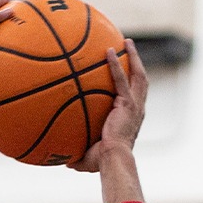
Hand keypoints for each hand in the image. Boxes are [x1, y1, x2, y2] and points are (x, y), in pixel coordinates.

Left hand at [69, 40, 148, 171]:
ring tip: (126, 41)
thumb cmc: (103, 161)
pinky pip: (121, 79)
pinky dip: (115, 65)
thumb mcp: (88, 156)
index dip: (130, 83)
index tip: (124, 72)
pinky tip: (108, 51)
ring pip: (138, 75)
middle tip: (129, 48)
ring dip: (134, 57)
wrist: (113, 159)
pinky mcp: (128, 104)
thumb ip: (78, 153)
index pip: (133, 96)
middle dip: (136, 62)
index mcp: (131, 118)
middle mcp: (137, 109)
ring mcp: (135, 105)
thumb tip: (62, 160)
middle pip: (140, 80)